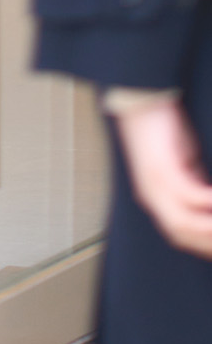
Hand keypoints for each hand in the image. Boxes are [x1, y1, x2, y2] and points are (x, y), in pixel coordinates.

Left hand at [116, 97, 211, 256]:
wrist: (140, 98)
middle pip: (183, 235)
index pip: (182, 235)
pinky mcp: (161, 167)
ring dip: (211, 229)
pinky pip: (189, 195)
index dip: (205, 245)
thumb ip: (195, 185)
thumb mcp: (184, 164)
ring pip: (184, 223)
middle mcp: (152, 196)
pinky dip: (210, 202)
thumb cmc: (164, 129)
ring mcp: (154, 183)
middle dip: (210, 242)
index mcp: (156, 199)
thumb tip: (209, 204)